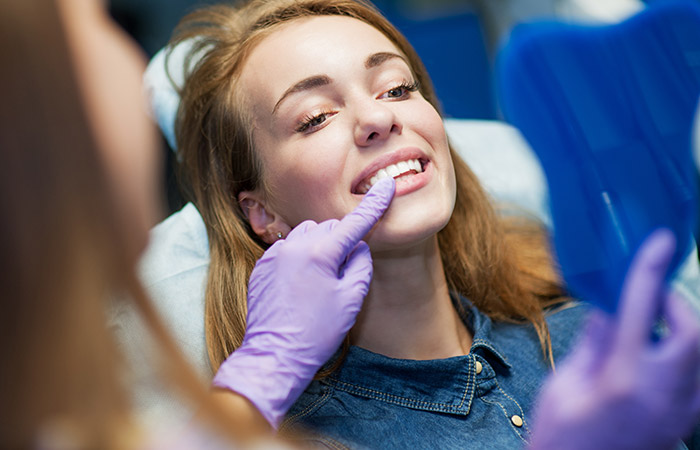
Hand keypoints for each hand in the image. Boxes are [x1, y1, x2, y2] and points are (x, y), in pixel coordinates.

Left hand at [213, 178, 394, 427]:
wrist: (275, 356)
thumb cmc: (317, 332)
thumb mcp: (351, 300)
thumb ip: (360, 264)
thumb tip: (358, 246)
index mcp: (320, 253)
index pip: (355, 222)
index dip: (374, 204)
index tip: (386, 187)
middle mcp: (294, 246)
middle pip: (329, 228)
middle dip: (342, 242)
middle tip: (345, 274)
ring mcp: (274, 255)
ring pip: (306, 234)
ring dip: (320, 246)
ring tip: (322, 280)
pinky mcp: (262, 267)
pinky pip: (287, 249)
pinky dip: (300, 257)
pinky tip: (302, 284)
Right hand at [529, 229, 699, 449]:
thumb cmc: (560, 436)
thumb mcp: (564, 384)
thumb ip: (593, 344)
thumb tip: (609, 308)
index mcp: (621, 378)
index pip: (642, 310)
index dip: (650, 270)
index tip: (660, 242)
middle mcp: (660, 394)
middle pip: (693, 333)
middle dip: (677, 305)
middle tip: (652, 299)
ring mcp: (679, 414)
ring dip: (685, 332)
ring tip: (657, 327)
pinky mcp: (684, 425)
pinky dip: (688, 360)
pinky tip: (663, 358)